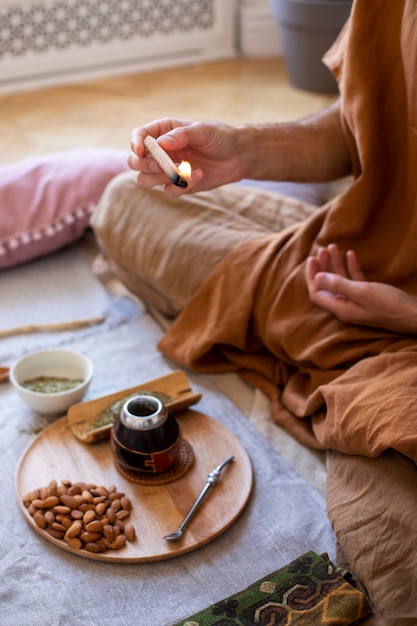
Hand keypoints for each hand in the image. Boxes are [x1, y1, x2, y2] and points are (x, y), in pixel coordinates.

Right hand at [128, 119, 244, 196]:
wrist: (238, 156)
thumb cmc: (220, 137)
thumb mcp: (203, 131)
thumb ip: (182, 135)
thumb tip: (162, 143)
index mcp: (163, 132)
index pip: (139, 136)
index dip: (135, 144)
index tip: (141, 150)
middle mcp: (161, 151)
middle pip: (135, 162)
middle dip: (145, 165)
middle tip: (162, 165)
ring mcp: (167, 169)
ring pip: (145, 180)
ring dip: (160, 178)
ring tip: (182, 171)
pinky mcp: (178, 185)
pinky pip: (169, 191)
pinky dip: (182, 186)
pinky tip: (199, 175)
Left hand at [305, 244, 416, 333]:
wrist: (415, 315)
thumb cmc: (390, 305)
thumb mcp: (363, 293)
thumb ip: (339, 285)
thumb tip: (316, 278)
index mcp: (341, 308)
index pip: (317, 293)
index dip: (312, 276)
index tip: (312, 258)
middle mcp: (347, 307)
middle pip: (328, 286)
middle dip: (323, 266)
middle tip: (323, 249)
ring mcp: (358, 302)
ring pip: (342, 281)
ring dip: (336, 264)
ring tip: (333, 247)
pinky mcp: (370, 298)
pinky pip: (356, 281)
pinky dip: (352, 268)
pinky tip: (351, 254)